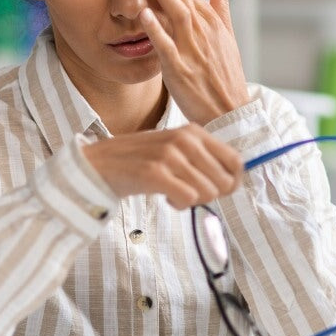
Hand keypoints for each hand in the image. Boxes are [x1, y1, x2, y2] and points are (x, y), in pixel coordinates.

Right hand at [82, 125, 242, 208]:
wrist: (99, 164)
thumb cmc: (140, 161)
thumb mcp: (175, 149)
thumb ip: (203, 159)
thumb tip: (233, 181)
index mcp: (194, 131)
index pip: (236, 161)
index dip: (231, 182)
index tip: (215, 190)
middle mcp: (185, 139)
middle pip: (225, 182)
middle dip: (210, 195)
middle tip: (187, 191)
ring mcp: (169, 154)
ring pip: (208, 193)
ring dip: (192, 200)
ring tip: (172, 191)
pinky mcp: (155, 172)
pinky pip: (188, 198)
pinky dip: (179, 204)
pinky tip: (165, 197)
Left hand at [134, 0, 251, 125]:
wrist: (230, 112)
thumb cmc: (226, 76)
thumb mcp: (228, 37)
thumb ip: (222, 6)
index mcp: (212, 23)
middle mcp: (203, 31)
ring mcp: (192, 49)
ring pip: (174, 13)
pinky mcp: (180, 69)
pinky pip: (166, 45)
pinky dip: (155, 28)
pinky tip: (142, 14)